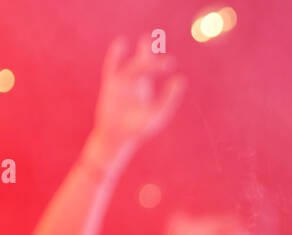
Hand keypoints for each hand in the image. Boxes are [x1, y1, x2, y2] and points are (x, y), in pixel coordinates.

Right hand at [90, 36, 184, 155]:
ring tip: (147, 39)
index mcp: (144, 85)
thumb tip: (180, 80)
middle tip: (160, 45)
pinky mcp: (111, 85)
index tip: (171, 63)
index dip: (161, 63)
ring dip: (139, 56)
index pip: (153, 68)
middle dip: (150, 54)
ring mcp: (121, 82)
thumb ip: (169, 98)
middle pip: (142, 62)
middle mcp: (132, 80)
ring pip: (132, 65)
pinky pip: (112, 66)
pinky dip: (115, 55)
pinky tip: (122, 43)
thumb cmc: (139, 127)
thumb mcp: (158, 113)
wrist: (119, 137)